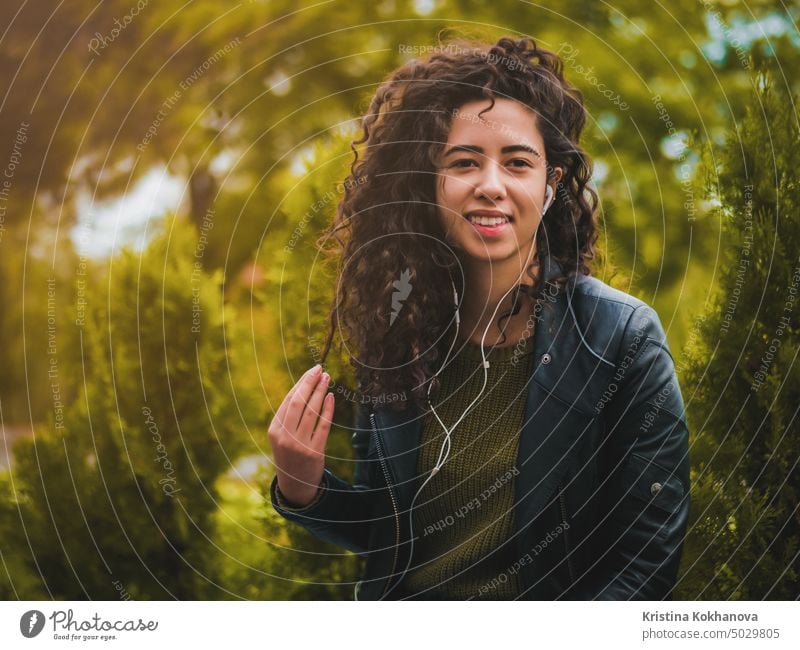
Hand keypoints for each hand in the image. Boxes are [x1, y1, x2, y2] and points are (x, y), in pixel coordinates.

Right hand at [268, 365, 334, 506]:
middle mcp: (285, 437)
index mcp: (274, 430)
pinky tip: (331, 398)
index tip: (312, 371)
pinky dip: (328, 410)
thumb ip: (289, 416)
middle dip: (310, 383)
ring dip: (320, 392)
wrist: (296, 485)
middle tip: (320, 369)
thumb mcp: (282, 436)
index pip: (289, 400)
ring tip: (327, 379)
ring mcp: (299, 445)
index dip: (301, 383)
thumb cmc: (290, 454)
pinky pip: (323, 426)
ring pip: (312, 412)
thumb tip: (304, 387)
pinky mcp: (315, 452)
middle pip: (299, 403)